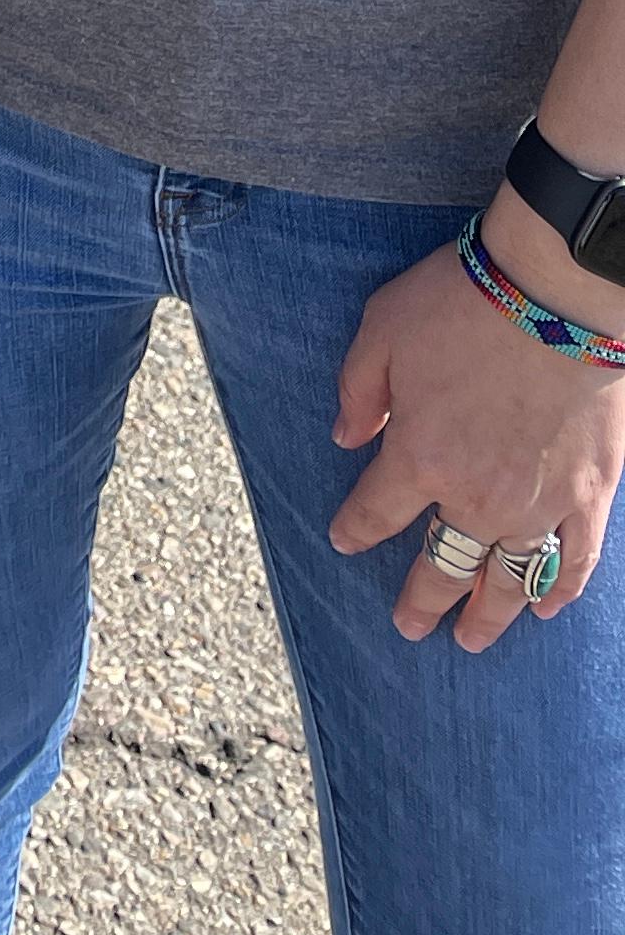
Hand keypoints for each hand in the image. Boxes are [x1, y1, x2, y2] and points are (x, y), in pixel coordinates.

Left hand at [330, 225, 624, 647]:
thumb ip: (358, 391)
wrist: (553, 294)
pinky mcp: (590, 495)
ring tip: (471, 639)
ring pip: (509, 580)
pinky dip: (562, 593)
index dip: (356, 529)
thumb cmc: (460, 303)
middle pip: (442, 564)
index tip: (344, 541)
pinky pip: (576, 562)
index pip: (377, 511)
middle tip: (408, 626)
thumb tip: (344, 437)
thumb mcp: (380, 330)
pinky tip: (548, 612)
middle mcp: (476, 495)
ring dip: (488, 614)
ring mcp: (539, 503)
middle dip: (421, 599)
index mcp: (418, 457)